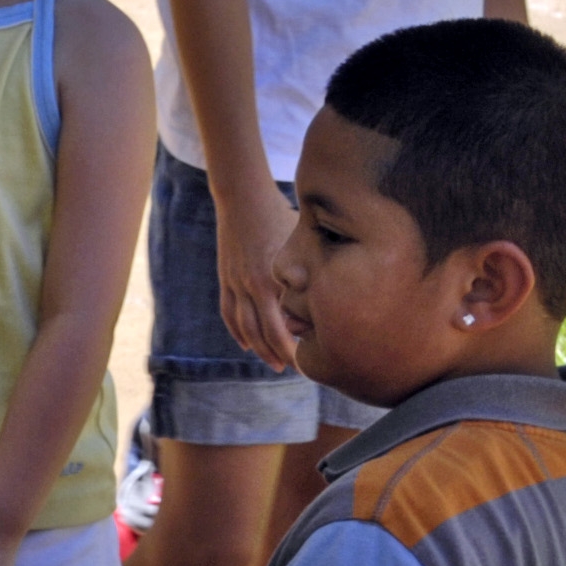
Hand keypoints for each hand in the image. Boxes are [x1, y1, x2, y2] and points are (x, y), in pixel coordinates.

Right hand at [210, 172, 297, 373]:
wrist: (242, 197)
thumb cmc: (279, 213)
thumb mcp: (303, 239)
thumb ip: (315, 265)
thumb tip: (340, 287)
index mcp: (275, 279)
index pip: (287, 326)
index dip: (299, 345)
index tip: (317, 354)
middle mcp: (254, 286)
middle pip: (266, 333)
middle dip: (281, 355)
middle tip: (297, 367)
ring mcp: (236, 284)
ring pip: (245, 328)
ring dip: (259, 349)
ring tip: (273, 364)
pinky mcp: (226, 279)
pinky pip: (229, 314)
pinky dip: (237, 332)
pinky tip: (247, 345)